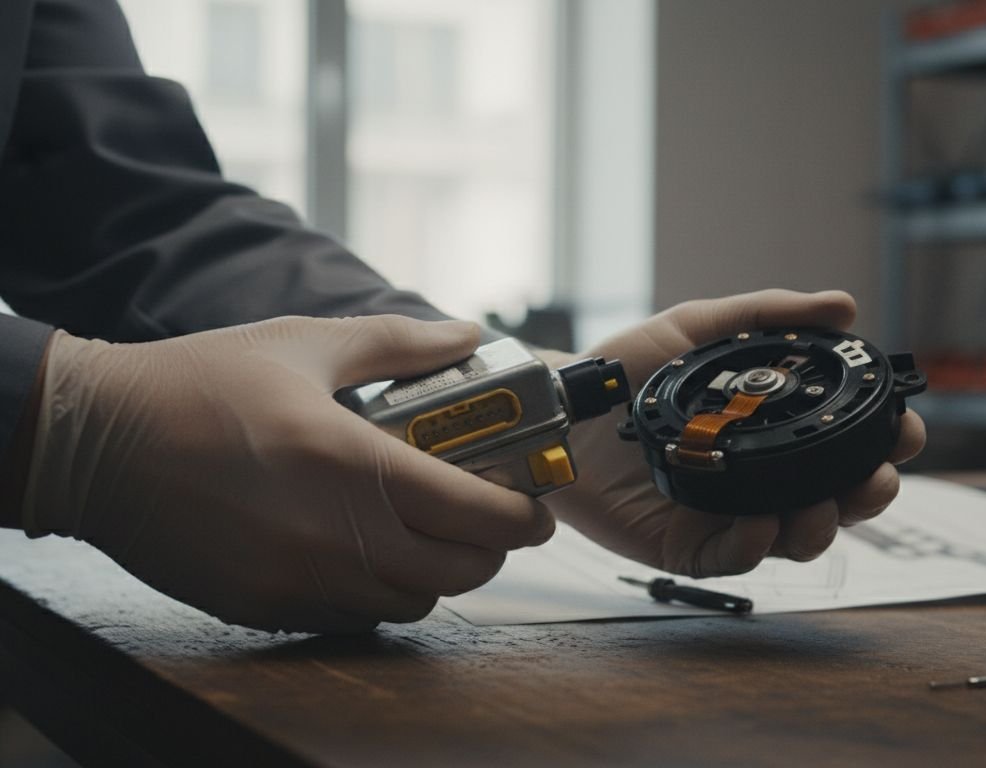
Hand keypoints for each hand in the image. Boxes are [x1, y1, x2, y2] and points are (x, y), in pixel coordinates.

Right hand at [21, 316, 554, 632]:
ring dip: (438, 574)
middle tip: (491, 519)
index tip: (538, 508)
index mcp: (355, 463)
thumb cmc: (201, 384)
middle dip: (491, 548)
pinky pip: (354, 618)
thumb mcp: (304, 345)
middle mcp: (337, 534)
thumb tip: (467, 334)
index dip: (524, 517)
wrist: (96, 442)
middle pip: (458, 571)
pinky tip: (369, 552)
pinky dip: (381, 594)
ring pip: (412, 602)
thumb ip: (399, 344)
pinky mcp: (267, 605)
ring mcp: (301, 579)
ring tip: (431, 534)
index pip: (477, 514)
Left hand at [544, 290, 924, 576]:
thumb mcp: (701, 326)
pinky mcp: (684, 545)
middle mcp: (758, 474)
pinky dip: (753, 546)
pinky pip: (731, 559)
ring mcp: (724, 513)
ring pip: (793, 538)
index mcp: (771, 429)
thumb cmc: (627, 368)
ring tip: (819, 509)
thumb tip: (845, 306)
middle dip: (868, 495)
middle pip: (835, 499)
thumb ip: (769, 314)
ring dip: (820, 527)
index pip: (844, 443)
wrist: (561, 403)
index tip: (904, 431)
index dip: (883, 442)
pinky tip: (759, 523)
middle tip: (874, 480)